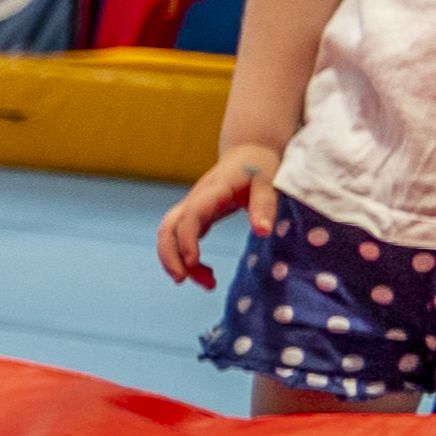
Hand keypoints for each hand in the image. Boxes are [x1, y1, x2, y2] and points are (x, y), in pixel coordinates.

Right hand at [153, 144, 283, 290]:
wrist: (248, 152)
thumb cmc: (259, 167)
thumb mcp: (267, 183)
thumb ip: (264, 205)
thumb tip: (262, 232)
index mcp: (212, 191)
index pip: (190, 216)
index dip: (186, 240)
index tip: (193, 263)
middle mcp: (195, 200)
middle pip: (168, 228)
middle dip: (169, 256)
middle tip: (182, 281)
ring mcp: (191, 208)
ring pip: (169, 236)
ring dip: (176, 261)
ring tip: (205, 282)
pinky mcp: (194, 217)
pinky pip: (179, 239)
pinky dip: (186, 258)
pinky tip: (205, 272)